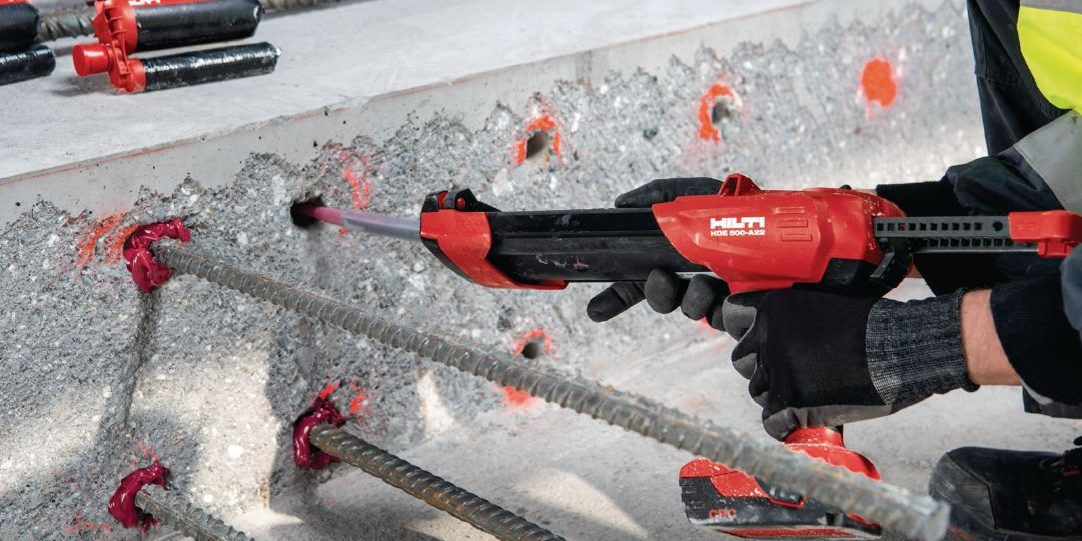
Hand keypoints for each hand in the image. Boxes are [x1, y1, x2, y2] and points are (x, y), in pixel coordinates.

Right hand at [587, 178, 729, 328]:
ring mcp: (718, 295)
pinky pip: (723, 320)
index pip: (638, 281)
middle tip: (661, 278)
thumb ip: (656, 196)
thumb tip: (620, 204)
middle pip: (661, 299)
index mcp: (675, 256)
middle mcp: (692, 277)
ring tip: (709, 283)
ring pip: (691, 310)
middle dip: (656, 294)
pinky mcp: (742, 309)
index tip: (595, 312)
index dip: (616, 296)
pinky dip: (723, 310)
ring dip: (693, 298)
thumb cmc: (739, 208)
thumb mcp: (694, 193)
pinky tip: (731, 296)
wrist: (787, 228)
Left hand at [723, 289, 975, 439]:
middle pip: (743, 360)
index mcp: (774, 306)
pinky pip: (771, 422)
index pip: (733, 317)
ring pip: (757, 392)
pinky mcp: (791, 401)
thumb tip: (776, 338)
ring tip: (811, 393)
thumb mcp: (824, 302)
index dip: (746, 332)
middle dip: (764, 368)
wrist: (901, 349)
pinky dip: (787, 425)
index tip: (758, 342)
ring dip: (778, 395)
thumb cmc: (874, 326)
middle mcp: (768, 335)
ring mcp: (778, 369)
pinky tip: (808, 418)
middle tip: (794, 373)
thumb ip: (792, 318)